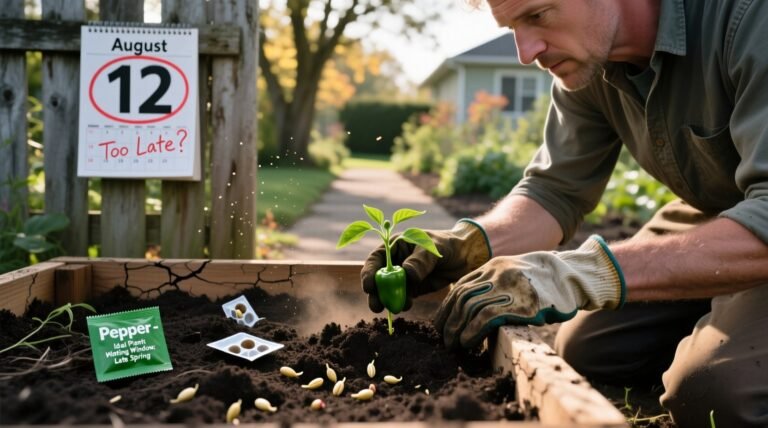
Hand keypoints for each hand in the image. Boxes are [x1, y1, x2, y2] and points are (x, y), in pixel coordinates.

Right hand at [362, 219, 491, 312]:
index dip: (369, 273)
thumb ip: (420, 261)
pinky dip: (402, 303)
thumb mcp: (433, 248)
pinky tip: (407, 305)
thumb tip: (407, 275)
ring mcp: (404, 276)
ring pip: (389, 290)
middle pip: (378, 278)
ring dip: (388, 301)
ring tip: (396, 307)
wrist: (465, 256)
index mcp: (395, 246)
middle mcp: (396, 262)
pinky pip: (403, 297)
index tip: (369, 286)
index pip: (376, 260)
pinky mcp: (414, 288)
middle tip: (376, 306)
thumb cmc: (447, 244)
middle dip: (375, 293)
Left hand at [434, 235, 625, 348]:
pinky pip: (486, 318)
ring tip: (453, 345)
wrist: (572, 276)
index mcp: (493, 266)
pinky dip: (472, 332)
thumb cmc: (544, 281)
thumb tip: (471, 308)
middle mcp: (496, 274)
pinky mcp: (518, 304)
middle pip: (461, 298)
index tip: (441, 323)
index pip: (460, 287)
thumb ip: (493, 284)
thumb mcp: (514, 273)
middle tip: (443, 338)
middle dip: (448, 320)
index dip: (447, 307)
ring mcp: (507, 288)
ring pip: (469, 309)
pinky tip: (467, 342)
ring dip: (457, 329)